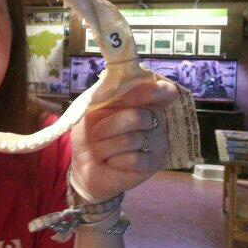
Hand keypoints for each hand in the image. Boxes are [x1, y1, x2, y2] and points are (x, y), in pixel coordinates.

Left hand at [69, 80, 177, 202]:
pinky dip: (114, 160)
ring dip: (106, 146)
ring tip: (100, 151)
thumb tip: (112, 82)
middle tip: (96, 133)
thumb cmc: (90, 134)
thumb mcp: (90, 110)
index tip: (126, 99)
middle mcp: (156, 120)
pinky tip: (110, 162)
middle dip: (109, 126)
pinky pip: (134, 159)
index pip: (164, 91)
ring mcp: (158, 143)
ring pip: (133, 139)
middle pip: (139, 116)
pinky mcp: (154, 164)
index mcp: (143, 102)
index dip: (148, 92)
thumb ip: (104, 95)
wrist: (83, 165)